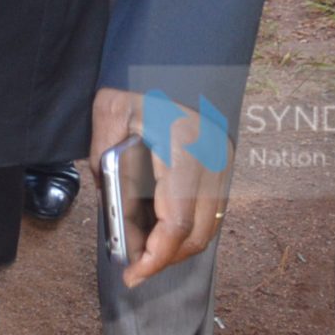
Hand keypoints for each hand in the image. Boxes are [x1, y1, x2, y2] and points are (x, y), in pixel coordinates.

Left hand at [91, 86, 232, 287]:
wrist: (169, 61)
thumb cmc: (135, 86)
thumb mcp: (109, 115)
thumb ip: (108, 163)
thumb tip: (118, 220)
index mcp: (182, 144)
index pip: (176, 220)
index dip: (155, 255)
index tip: (133, 273)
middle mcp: (212, 158)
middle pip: (195, 233)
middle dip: (164, 258)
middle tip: (135, 269)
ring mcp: (224, 164)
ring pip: (207, 229)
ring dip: (176, 247)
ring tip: (143, 251)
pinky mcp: (226, 167)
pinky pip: (211, 214)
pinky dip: (186, 230)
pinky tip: (160, 230)